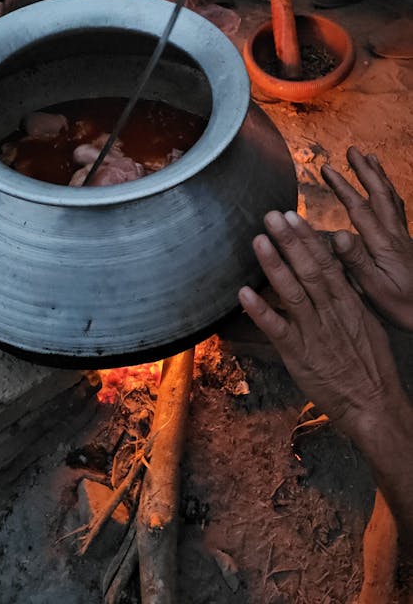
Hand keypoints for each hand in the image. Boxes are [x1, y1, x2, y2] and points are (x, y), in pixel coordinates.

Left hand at [239, 210, 406, 441]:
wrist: (375, 405)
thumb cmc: (371, 366)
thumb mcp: (366, 323)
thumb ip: (348, 297)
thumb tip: (334, 273)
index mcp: (348, 302)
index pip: (326, 262)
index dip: (307, 238)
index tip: (293, 216)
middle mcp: (331, 312)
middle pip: (308, 270)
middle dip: (289, 241)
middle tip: (271, 215)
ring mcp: (315, 333)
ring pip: (292, 292)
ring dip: (274, 265)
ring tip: (258, 240)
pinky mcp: (299, 355)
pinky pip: (277, 329)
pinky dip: (260, 310)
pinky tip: (244, 293)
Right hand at [321, 146, 412, 330]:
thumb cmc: (402, 307)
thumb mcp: (374, 290)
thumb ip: (355, 261)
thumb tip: (337, 234)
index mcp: (383, 245)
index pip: (360, 208)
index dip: (343, 186)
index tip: (326, 168)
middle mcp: (396, 235)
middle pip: (381, 195)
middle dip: (364, 171)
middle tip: (351, 151)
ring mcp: (404, 238)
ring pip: (392, 199)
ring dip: (379, 177)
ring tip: (370, 159)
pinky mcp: (408, 244)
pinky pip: (398, 209)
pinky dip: (390, 193)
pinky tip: (386, 193)